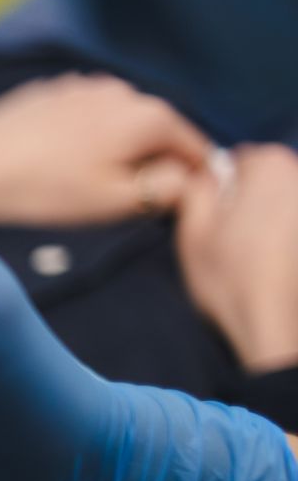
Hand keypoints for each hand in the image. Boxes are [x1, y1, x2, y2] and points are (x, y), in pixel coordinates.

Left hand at [0, 73, 212, 224]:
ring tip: (80, 186)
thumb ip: (165, 189)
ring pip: (119, 125)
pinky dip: (83, 141)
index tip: (170, 207)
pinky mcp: (52, 93)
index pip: (195, 148)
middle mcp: (123, 91)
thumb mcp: (114, 202)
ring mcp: (85, 87)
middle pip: (157, 134)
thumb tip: (188, 178)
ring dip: (114, 153)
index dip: (190, 180)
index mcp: (149, 116)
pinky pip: (84, 121)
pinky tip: (55, 166)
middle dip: (148, 165)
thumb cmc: (41, 191)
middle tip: (118, 204)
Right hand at [175, 143, 297, 372]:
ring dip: (267, 218)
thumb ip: (195, 189)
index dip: (220, 187)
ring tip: (252, 252)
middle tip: (230, 238)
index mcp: (269, 165)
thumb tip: (201, 174)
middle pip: (265, 176)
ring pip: (281, 200)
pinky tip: (271, 260)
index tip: (213, 217)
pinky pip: (290, 222)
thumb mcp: (192, 231)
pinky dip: (282, 235)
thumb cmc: (228, 276)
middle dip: (248, 199)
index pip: (237, 159)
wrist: (271, 321)